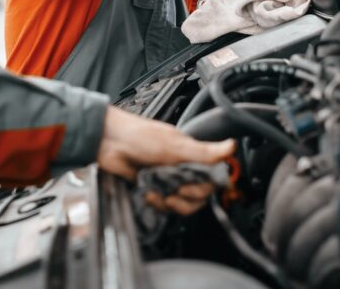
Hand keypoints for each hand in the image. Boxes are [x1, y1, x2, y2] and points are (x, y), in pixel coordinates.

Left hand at [97, 107, 234, 215]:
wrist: (108, 142)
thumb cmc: (140, 136)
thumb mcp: (175, 145)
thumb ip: (204, 152)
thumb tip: (231, 146)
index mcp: (190, 155)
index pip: (210, 179)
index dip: (205, 188)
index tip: (193, 187)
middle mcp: (181, 168)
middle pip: (197, 196)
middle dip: (187, 199)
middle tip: (176, 192)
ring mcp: (166, 179)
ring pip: (181, 203)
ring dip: (170, 203)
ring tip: (159, 194)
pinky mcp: (152, 188)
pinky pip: (162, 205)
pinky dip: (157, 203)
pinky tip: (148, 194)